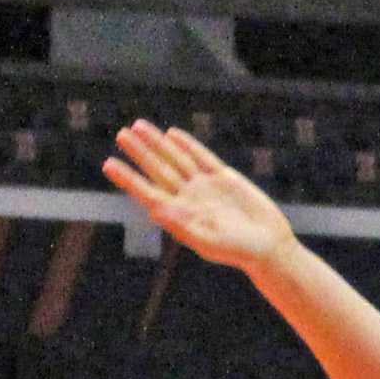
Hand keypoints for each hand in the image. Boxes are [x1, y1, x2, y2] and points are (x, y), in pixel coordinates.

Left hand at [104, 122, 292, 269]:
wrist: (270, 247)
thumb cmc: (238, 251)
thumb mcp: (208, 241)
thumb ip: (182, 225)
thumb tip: (155, 209)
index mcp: (181, 214)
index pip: (149, 192)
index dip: (129, 178)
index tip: (109, 164)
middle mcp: (190, 198)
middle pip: (159, 170)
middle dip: (140, 153)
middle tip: (121, 135)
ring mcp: (206, 187)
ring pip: (176, 160)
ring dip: (158, 143)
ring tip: (138, 127)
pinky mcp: (225, 178)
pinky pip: (202, 157)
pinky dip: (187, 145)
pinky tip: (173, 135)